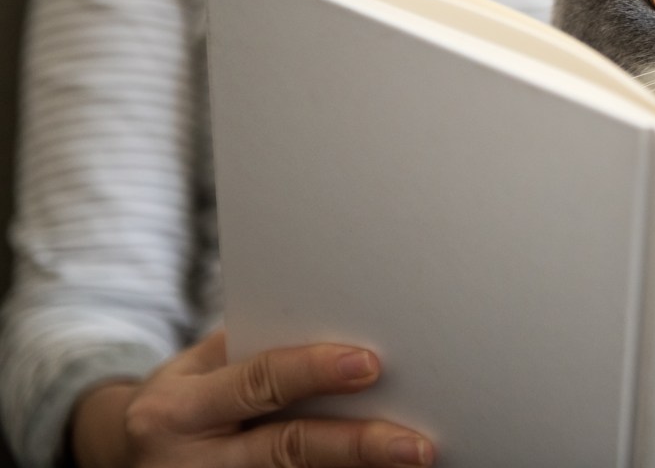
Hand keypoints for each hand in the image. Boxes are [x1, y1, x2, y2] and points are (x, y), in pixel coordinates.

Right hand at [71, 329, 434, 467]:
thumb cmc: (181, 398)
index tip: (370, 364)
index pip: (259, 382)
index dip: (315, 372)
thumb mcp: (194, 369)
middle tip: (415, 446)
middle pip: (288, 449)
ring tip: (411, 462)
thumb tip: (334, 321)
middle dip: (356, 446)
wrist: (120, 456)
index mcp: (178, 409)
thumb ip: (252, 349)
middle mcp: (190, 460)